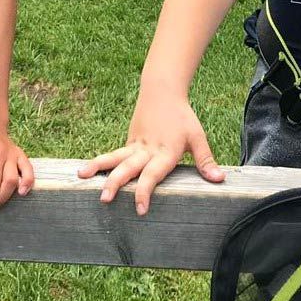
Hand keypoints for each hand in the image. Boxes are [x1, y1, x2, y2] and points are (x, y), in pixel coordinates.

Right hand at [77, 94, 223, 214]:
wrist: (162, 91)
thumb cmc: (182, 117)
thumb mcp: (197, 137)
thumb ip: (205, 160)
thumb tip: (220, 180)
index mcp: (164, 152)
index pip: (152, 175)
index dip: (145, 192)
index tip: (139, 209)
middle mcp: (147, 150)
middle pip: (128, 168)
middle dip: (115, 183)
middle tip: (104, 198)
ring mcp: (135, 144)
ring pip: (114, 157)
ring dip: (98, 167)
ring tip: (81, 175)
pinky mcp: (129, 141)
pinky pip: (114, 155)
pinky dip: (100, 163)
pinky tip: (86, 172)